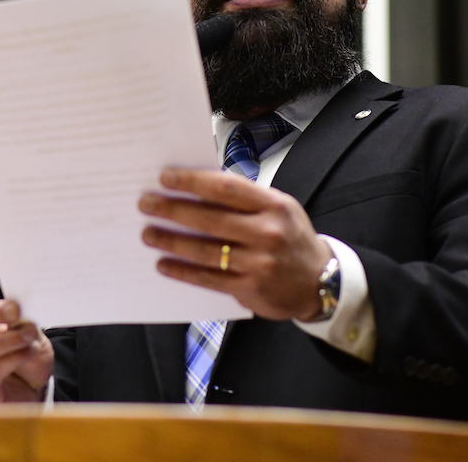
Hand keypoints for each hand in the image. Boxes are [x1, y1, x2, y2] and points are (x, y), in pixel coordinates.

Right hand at [0, 299, 53, 402]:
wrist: (37, 388)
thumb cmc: (25, 358)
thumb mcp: (28, 332)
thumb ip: (18, 321)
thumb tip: (13, 311)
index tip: (12, 307)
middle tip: (17, 317)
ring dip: (4, 342)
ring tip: (27, 337)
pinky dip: (11, 360)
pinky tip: (26, 354)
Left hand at [138, 167, 333, 320]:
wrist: (321, 281)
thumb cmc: (291, 238)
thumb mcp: (279, 209)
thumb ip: (244, 200)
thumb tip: (196, 187)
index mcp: (274, 205)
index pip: (226, 188)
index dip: (193, 182)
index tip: (166, 178)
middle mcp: (268, 233)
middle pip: (210, 219)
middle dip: (173, 210)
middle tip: (146, 204)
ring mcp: (259, 263)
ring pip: (206, 251)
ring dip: (172, 241)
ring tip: (148, 233)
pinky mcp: (250, 288)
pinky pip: (209, 278)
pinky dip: (183, 271)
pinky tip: (164, 264)